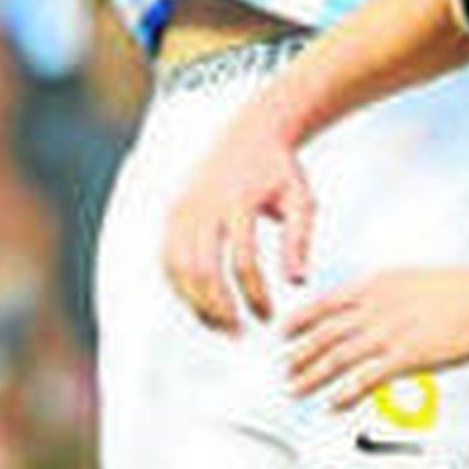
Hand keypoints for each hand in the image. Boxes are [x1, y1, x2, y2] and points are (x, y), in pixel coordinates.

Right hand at [162, 94, 317, 329]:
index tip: (269, 317)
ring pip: (180, 269)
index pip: (243, 261)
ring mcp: (183, 208)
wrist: (249, 134)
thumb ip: (299, 240)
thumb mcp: (300, 199)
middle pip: (203, 270)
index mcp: (239, 200)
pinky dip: (182, 287)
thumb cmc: (280, 172)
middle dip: (219, 309)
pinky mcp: (172, 213)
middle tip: (239, 334)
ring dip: (198, 304)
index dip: (255, 295)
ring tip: (222, 326)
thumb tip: (297, 283)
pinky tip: (204, 304)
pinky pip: (169, 260)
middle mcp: (204, 204)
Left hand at [286, 267, 468, 404]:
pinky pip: (365, 379)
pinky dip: (344, 393)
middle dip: (298, 354)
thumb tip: (368, 305)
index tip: (282, 332)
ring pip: (337, 357)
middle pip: (324, 333)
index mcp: (378, 283)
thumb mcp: (414, 279)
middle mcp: (377, 305)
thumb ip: (386, 293)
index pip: (325, 301)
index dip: (299, 319)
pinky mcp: (407, 356)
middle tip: (282, 370)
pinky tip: (333, 404)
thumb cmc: (464, 291)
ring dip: (311, 376)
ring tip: (296, 389)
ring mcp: (390, 331)